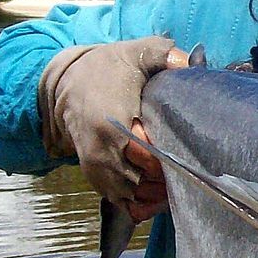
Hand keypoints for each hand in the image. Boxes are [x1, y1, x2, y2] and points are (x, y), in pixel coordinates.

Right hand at [37, 36, 187, 216]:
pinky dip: (142, 204)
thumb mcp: (136, 53)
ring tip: (179, 182)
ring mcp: (96, 169)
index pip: (148, 157)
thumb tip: (193, 63)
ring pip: (133, 197)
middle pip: (143, 182)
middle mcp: (101, 153)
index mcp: (111, 125)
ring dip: (158, 194)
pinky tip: (160, 195)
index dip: (171, 160)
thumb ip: (164, 55)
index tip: (190, 153)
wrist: (64, 82)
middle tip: (191, 170)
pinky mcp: (95, 178)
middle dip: (168, 180)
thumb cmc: (107, 67)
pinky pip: (122, 203)